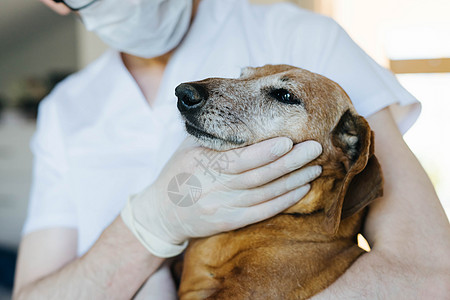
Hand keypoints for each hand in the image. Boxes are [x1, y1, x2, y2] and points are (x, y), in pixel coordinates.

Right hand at [121, 136, 321, 256]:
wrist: (162, 212)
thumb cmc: (179, 171)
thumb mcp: (188, 145)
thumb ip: (214, 132)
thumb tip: (240, 105)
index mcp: (201, 162)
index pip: (238, 159)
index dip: (265, 152)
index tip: (288, 140)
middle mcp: (212, 187)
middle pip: (257, 176)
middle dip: (289, 162)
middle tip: (314, 148)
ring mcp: (221, 207)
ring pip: (264, 194)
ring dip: (292, 181)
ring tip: (315, 167)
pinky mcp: (228, 222)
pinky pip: (261, 213)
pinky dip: (283, 202)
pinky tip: (302, 190)